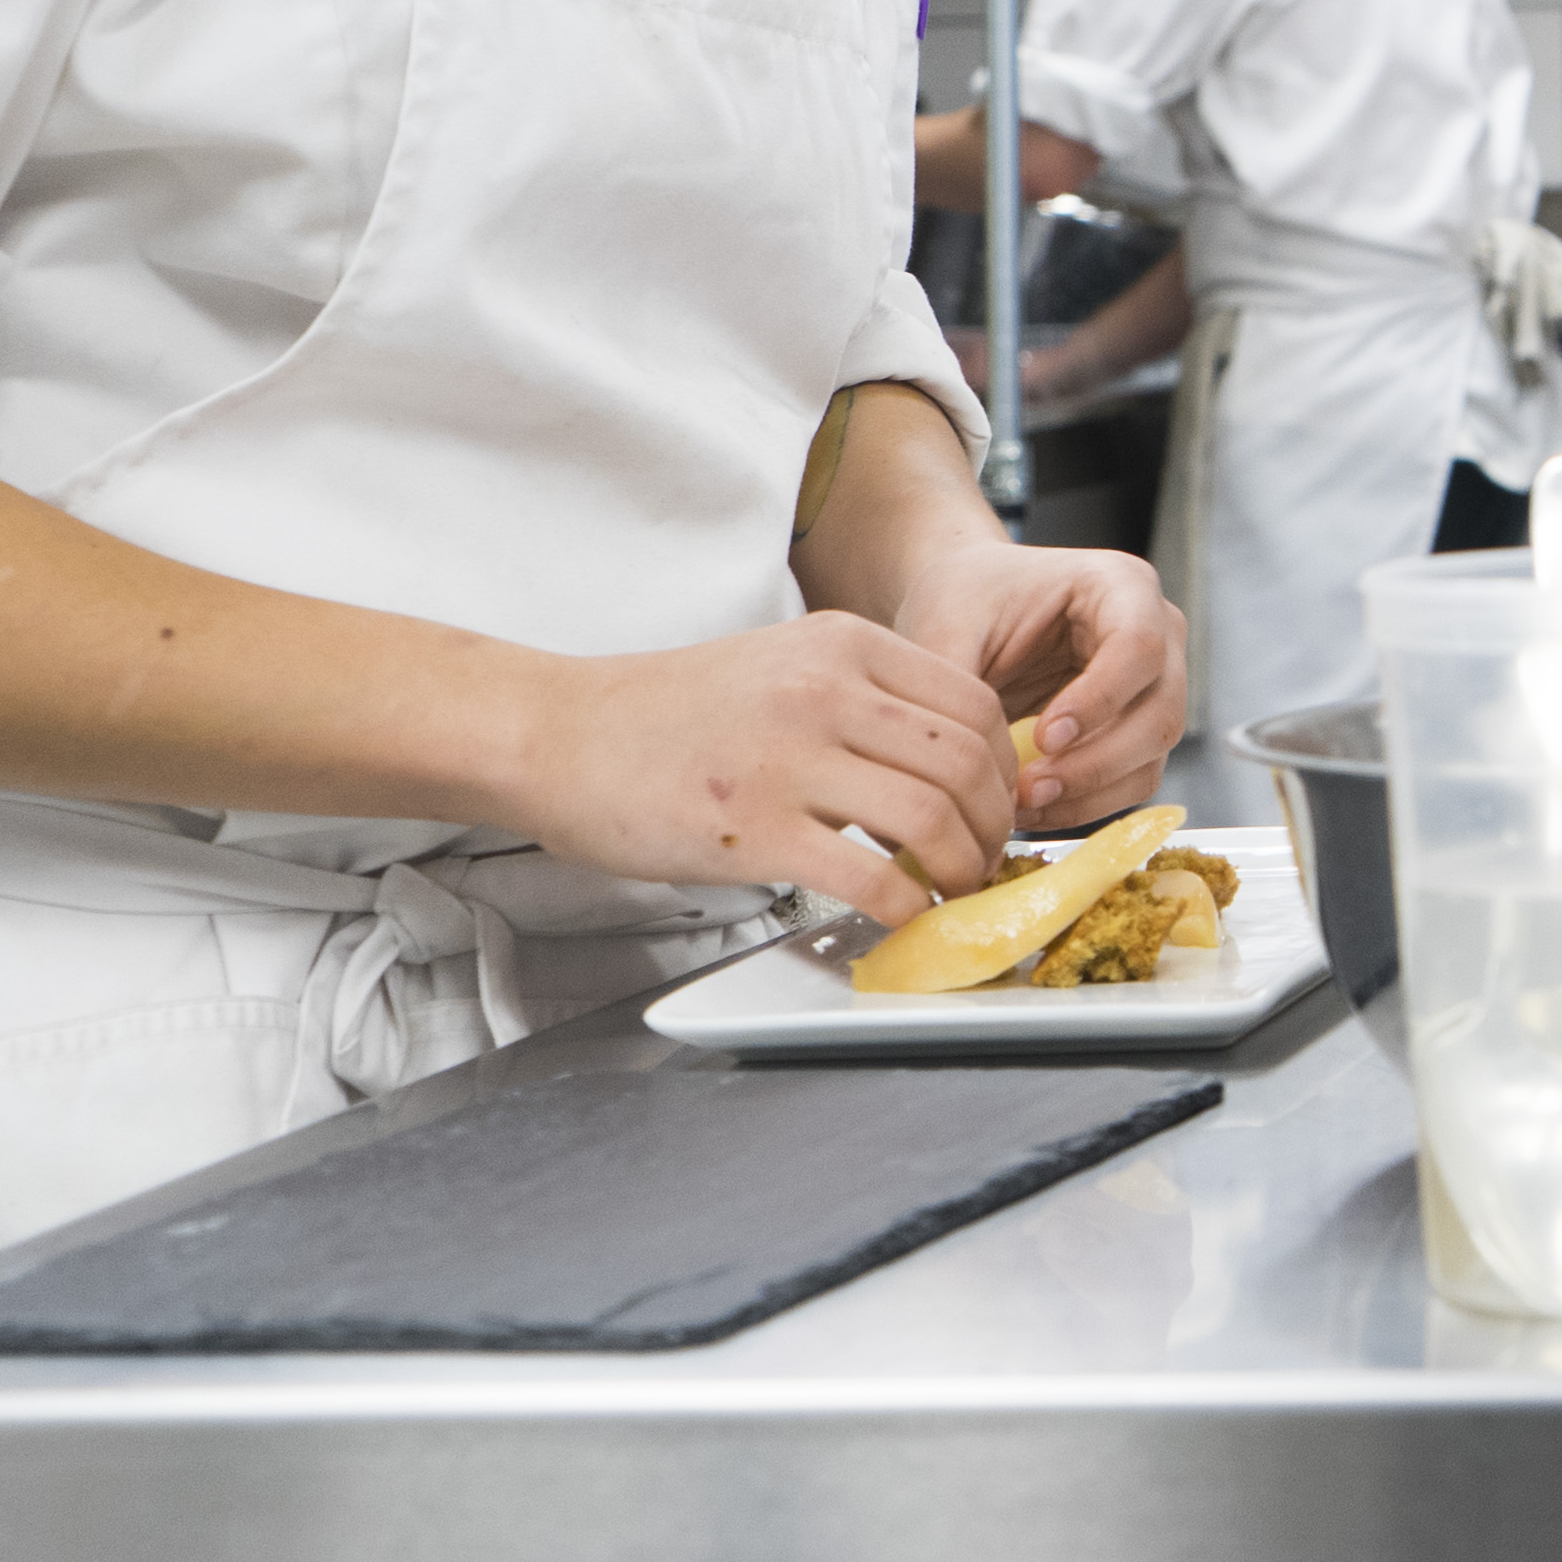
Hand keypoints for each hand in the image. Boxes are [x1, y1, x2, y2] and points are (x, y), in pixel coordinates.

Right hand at [494, 610, 1020, 928]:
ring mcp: (790, 759)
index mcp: (843, 644)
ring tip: (951, 891)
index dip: (1004, 767)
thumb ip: (858, 698)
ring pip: (933, 816)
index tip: (997, 804)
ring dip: (962, 868)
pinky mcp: (754, 830)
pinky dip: (906, 907)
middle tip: (986, 859)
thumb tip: (938, 762)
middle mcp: (827, 690)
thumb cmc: (663, 712)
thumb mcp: (779, 665)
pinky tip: (900, 917)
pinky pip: (871, 875)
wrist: (557, 733)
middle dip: (994, 823)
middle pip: (967, 761)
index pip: (975, 703)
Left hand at [881, 537, 1188, 825]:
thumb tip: (957, 762)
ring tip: (1021, 805)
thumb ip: (956, 683)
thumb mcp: (949, 626)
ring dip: (1090, 793)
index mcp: (1121, 585)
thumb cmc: (966, 598)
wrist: (968, 611)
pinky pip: (1130, 782)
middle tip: (1028, 789)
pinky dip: (1085, 805)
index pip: (1139, 647)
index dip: (1099, 700)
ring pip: (1152, 757)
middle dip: (1095, 763)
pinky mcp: (1137, 731)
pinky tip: (1031, 808)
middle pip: (1161, 711)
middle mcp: (1156, 633)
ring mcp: (1154, 685)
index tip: (1044, 737)